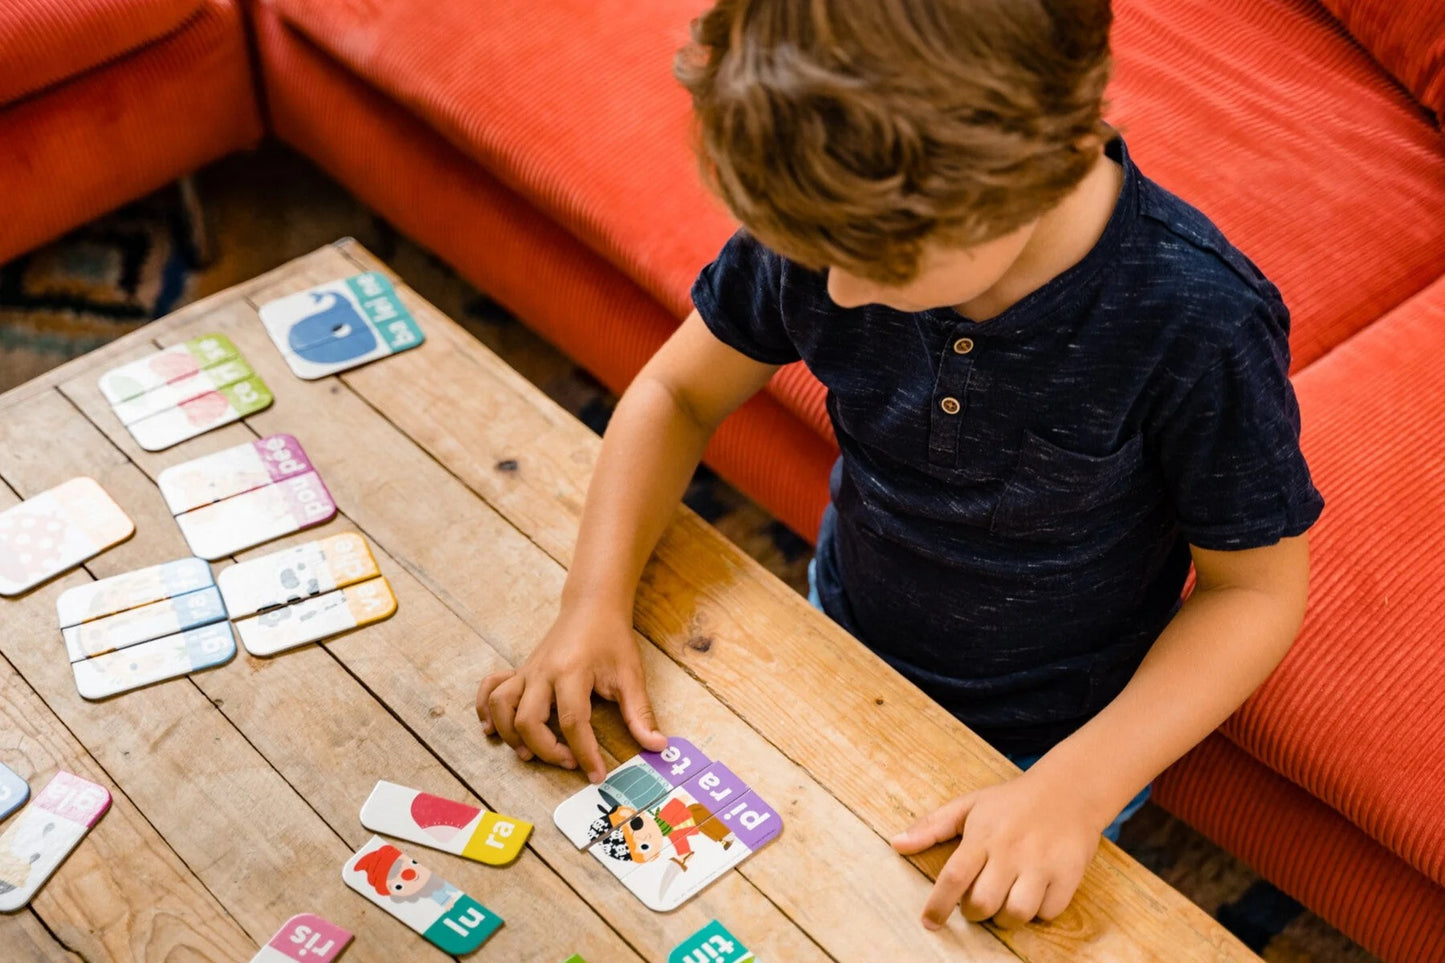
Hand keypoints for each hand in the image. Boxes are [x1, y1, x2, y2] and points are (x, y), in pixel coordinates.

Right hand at [476, 603, 667, 781]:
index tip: (597, 774)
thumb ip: (640, 712)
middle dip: (546, 750)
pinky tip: (494, 730)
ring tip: (531, 753)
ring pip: (501, 706)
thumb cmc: (611, 638)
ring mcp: (527, 671)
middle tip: (570, 762)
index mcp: (572, 671)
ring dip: (511, 736)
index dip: (584, 752)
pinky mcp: (519, 672)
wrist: (592, 605)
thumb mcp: (631, 674)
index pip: (572, 721)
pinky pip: (490, 690)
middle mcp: (543, 672)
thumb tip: (657, 745)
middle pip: (528, 720)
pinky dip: (486, 711)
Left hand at [890, 768, 1103, 929]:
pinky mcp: (1068, 875)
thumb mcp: (968, 804)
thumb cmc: (1011, 801)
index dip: (938, 905)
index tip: (929, 923)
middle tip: (976, 904)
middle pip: (983, 902)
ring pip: (1016, 913)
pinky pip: (1048, 912)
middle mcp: (1011, 851)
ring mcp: (1041, 864)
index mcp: (983, 835)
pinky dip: (1038, 912)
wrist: (1069, 789)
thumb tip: (896, 844)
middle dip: (974, 913)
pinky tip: (1032, 895)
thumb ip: (931, 826)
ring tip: (1004, 902)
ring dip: (1006, 917)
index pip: (955, 877)